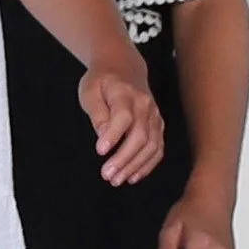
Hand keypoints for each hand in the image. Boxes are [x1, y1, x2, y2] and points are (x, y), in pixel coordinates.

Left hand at [78, 64, 166, 185]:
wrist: (124, 68)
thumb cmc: (102, 81)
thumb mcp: (90, 90)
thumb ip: (97, 112)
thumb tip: (103, 135)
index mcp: (125, 93)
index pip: (123, 116)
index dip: (113, 135)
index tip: (100, 151)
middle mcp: (145, 105)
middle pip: (140, 135)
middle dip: (124, 158)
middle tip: (107, 175)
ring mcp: (155, 115)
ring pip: (151, 145)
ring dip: (135, 166)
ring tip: (117, 180)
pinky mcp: (158, 125)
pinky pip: (158, 148)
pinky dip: (148, 165)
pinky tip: (134, 176)